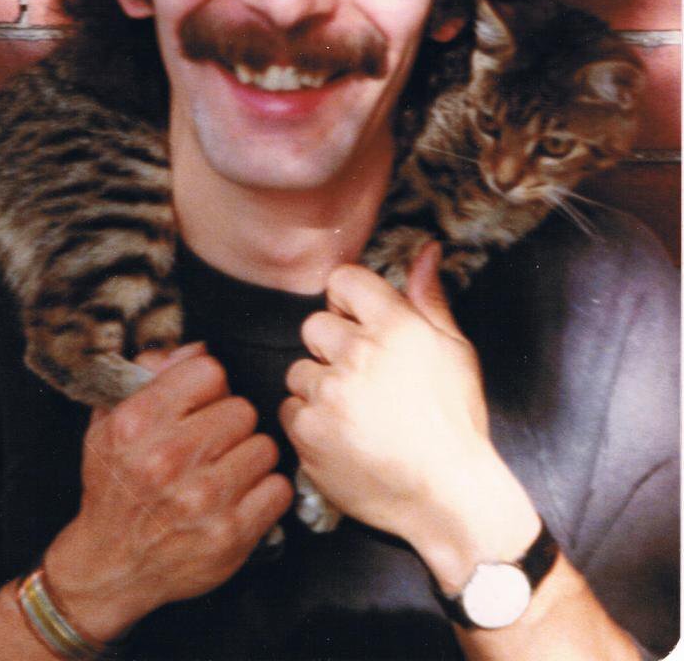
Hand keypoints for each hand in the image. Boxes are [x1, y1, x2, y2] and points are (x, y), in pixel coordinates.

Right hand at [44, 344, 292, 640]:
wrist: (110, 566)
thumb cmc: (115, 487)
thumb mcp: (110, 422)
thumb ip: (151, 375)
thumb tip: (197, 348)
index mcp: (136, 424)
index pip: (209, 371)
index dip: (209, 386)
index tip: (201, 403)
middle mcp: (167, 460)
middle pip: (242, 408)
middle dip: (231, 423)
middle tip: (212, 443)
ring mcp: (201, 499)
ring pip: (264, 445)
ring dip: (250, 457)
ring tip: (226, 470)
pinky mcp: (230, 534)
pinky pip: (278, 488)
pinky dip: (265, 492)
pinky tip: (240, 497)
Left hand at [280, 244, 537, 588]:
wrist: (449, 497)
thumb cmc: (456, 421)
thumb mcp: (455, 351)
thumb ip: (429, 297)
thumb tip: (425, 249)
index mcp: (396, 326)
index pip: (342, 281)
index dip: (349, 302)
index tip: (360, 325)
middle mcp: (358, 354)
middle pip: (314, 325)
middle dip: (333, 347)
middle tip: (363, 378)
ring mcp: (330, 394)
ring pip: (299, 370)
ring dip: (320, 386)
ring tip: (356, 412)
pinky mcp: (309, 432)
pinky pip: (290, 409)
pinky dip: (310, 421)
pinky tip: (343, 435)